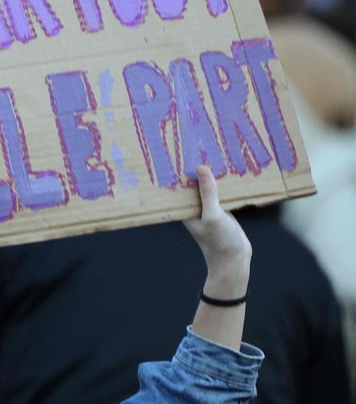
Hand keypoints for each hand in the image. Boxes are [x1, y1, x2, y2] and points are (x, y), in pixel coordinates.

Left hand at [183, 166, 251, 350]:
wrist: (234, 260)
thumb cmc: (219, 242)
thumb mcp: (214, 215)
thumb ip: (208, 193)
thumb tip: (200, 168)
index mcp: (184, 209)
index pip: (175, 185)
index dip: (172, 169)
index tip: (169, 150)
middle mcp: (192, 207)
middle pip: (190, 183)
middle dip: (190, 167)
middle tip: (191, 143)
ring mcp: (207, 208)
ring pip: (205, 186)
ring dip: (208, 173)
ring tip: (208, 149)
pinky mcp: (220, 210)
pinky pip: (219, 191)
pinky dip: (221, 182)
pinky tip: (227, 168)